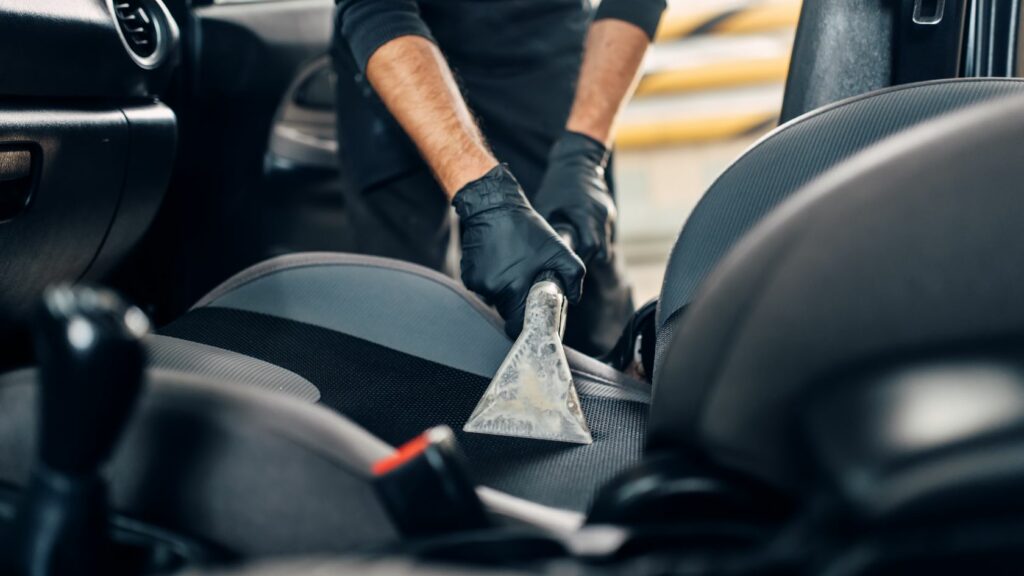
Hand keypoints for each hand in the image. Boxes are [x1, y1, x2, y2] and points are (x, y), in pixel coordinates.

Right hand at [454, 164, 585, 337]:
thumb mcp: (558, 249)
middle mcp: (492, 289)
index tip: (532, 315)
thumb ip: (573, 276)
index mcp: (514, 288)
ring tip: (513, 266)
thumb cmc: (527, 228)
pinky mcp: (468, 275)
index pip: (516, 325)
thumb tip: (574, 298)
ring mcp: (477, 282)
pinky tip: (498, 261)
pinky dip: (491, 280)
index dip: (526, 323)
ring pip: (495, 298)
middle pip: (506, 312)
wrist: (493, 206)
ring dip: (504, 289)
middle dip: (517, 303)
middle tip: (527, 282)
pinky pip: (483, 287)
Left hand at [532, 131, 616, 262]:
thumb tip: (535, 251)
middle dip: (588, 258)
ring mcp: (607, 212)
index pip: (590, 246)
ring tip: (576, 251)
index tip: (569, 266)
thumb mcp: (546, 205)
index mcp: (585, 214)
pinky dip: (594, 236)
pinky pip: (604, 231)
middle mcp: (600, 215)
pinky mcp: (609, 210)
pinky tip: (582, 234)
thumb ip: (544, 228)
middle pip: (602, 250)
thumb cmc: (557, 183)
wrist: (577, 160)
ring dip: (592, 249)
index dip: (581, 259)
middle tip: (573, 263)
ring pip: (605, 242)